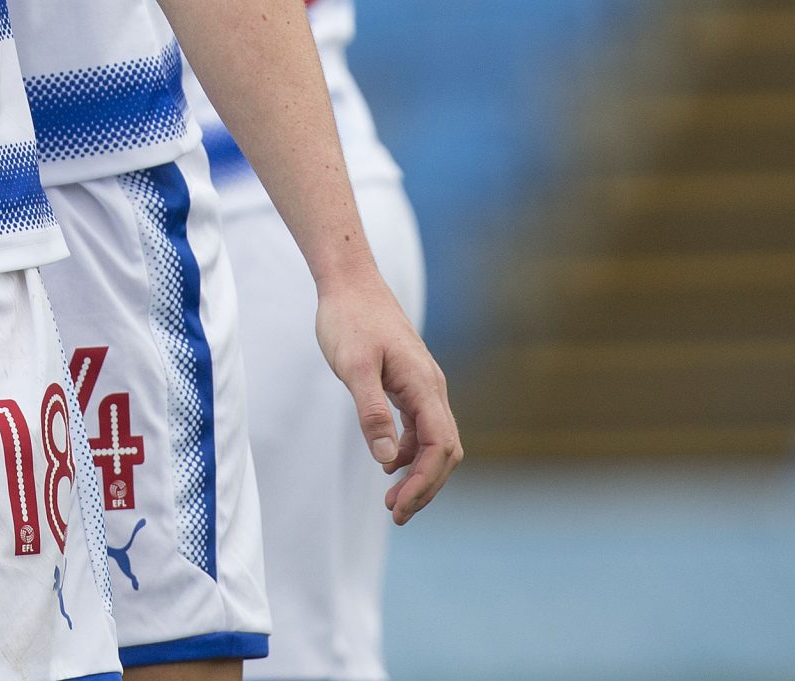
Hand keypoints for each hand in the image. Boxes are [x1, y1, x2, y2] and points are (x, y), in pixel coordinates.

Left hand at [314, 275, 462, 523]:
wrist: (350, 281)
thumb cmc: (349, 319)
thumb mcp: (354, 367)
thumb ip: (372, 412)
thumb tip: (390, 460)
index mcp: (424, 385)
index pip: (440, 448)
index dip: (423, 484)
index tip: (397, 509)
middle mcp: (432, 387)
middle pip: (445, 451)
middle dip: (425, 487)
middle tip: (395, 514)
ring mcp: (423, 384)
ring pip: (435, 441)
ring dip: (418, 472)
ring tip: (391, 499)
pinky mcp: (409, 381)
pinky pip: (421, 426)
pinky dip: (410, 451)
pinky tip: (388, 461)